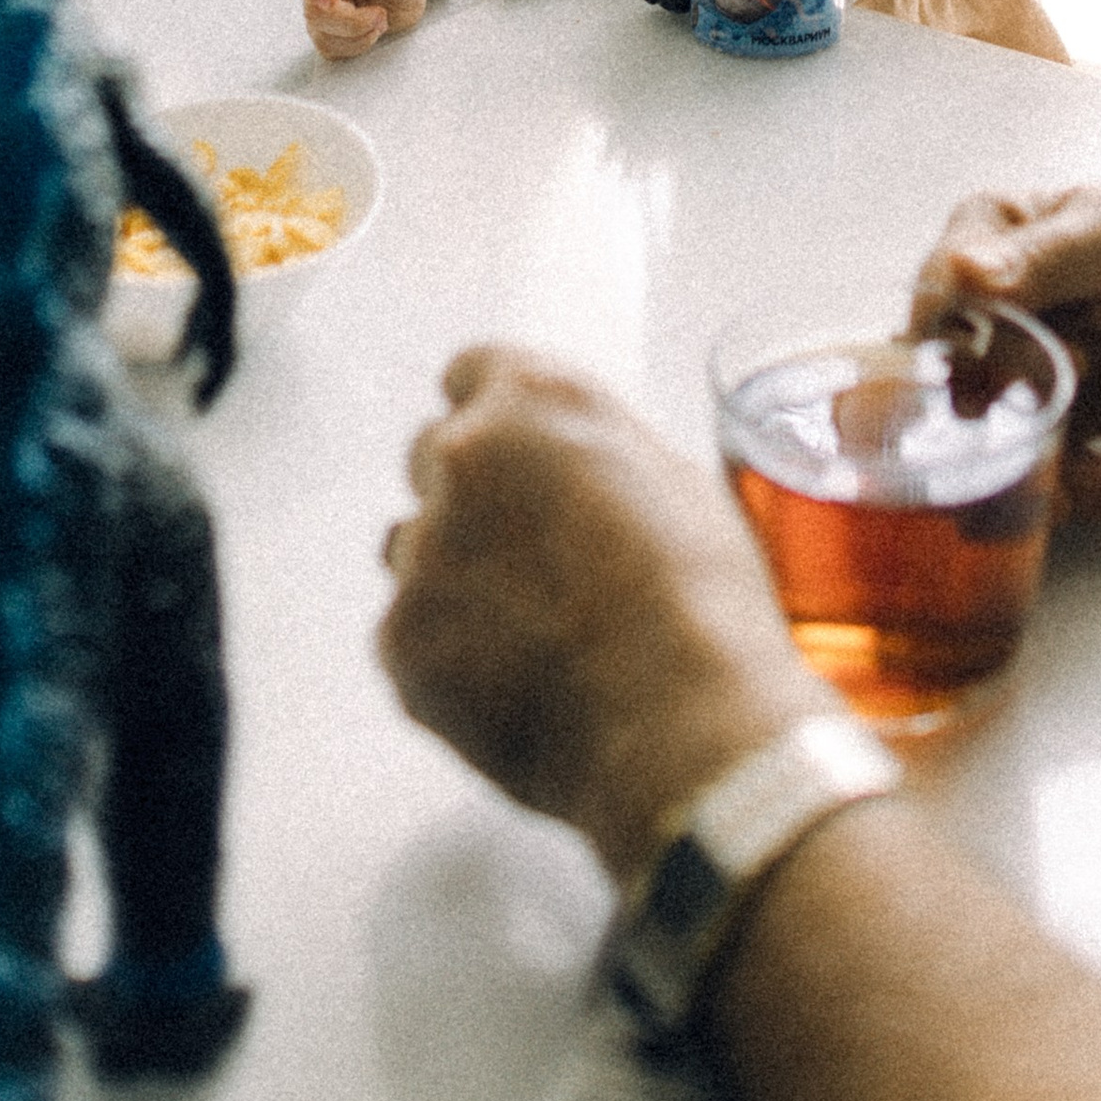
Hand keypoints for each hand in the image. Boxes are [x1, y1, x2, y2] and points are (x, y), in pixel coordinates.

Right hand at [288, 0, 448, 58]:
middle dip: (350, 21)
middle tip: (380, 14)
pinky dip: (358, 46)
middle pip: (313, 11)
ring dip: (358, 35)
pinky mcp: (334, 33)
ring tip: (381, 18)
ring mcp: (325, 11)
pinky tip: (375, 30)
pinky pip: (332, 50)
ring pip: (321, 35)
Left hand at [378, 347, 827, 878]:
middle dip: (474, 496)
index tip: (513, 453)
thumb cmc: (701, 607)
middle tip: (533, 557)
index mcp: (536, 401)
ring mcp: (422, 550)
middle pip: (433, 456)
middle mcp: (463, 457)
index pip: (470, 373)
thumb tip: (570, 469)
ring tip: (535, 634)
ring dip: (456, 576)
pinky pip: (410, 632)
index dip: (497, 418)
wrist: (683, 727)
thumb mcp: (675, 482)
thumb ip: (595, 452)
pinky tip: (517, 683)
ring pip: (415, 547)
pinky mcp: (399, 640)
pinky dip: (448, 655)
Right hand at [912, 185, 1100, 517]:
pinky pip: (1035, 478)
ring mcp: (1003, 377)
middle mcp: (974, 314)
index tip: (1007, 384)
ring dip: (1056, 482)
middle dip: (1006, 434)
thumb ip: (1041, 256)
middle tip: (1066, 438)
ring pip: (987, 452)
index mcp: (977, 241)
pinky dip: (1088, 492)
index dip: (959, 355)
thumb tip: (961, 273)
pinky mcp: (1035, 427)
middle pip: (946, 393)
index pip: (930, 306)